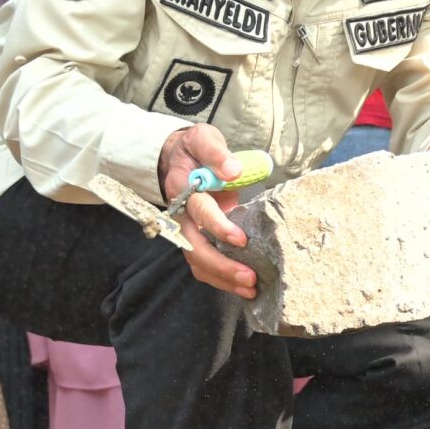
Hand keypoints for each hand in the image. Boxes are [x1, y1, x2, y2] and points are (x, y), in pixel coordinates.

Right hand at [158, 124, 254, 297]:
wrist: (179, 159)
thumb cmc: (195, 150)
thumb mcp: (203, 139)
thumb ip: (216, 153)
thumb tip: (232, 170)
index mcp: (183, 190)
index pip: (200, 212)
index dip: (218, 227)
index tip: (241, 239)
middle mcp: (181, 216)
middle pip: (195, 248)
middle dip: (221, 266)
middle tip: (249, 277)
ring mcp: (187, 231)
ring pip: (198, 263)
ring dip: (223, 279)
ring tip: (250, 289)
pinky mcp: (196, 240)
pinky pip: (204, 265)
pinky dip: (222, 279)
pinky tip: (243, 287)